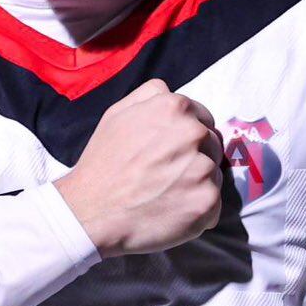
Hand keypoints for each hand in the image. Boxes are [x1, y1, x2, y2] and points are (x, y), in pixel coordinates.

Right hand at [57, 79, 222, 255]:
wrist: (91, 211)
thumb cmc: (102, 164)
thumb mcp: (117, 114)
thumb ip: (150, 96)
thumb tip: (171, 93)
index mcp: (174, 108)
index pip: (203, 118)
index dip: (187, 137)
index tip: (172, 152)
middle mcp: (194, 133)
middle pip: (212, 144)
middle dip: (195, 157)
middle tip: (165, 175)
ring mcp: (203, 168)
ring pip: (213, 173)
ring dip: (197, 184)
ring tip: (165, 194)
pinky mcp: (206, 200)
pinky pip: (213, 204)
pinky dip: (198, 210)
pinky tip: (172, 212)